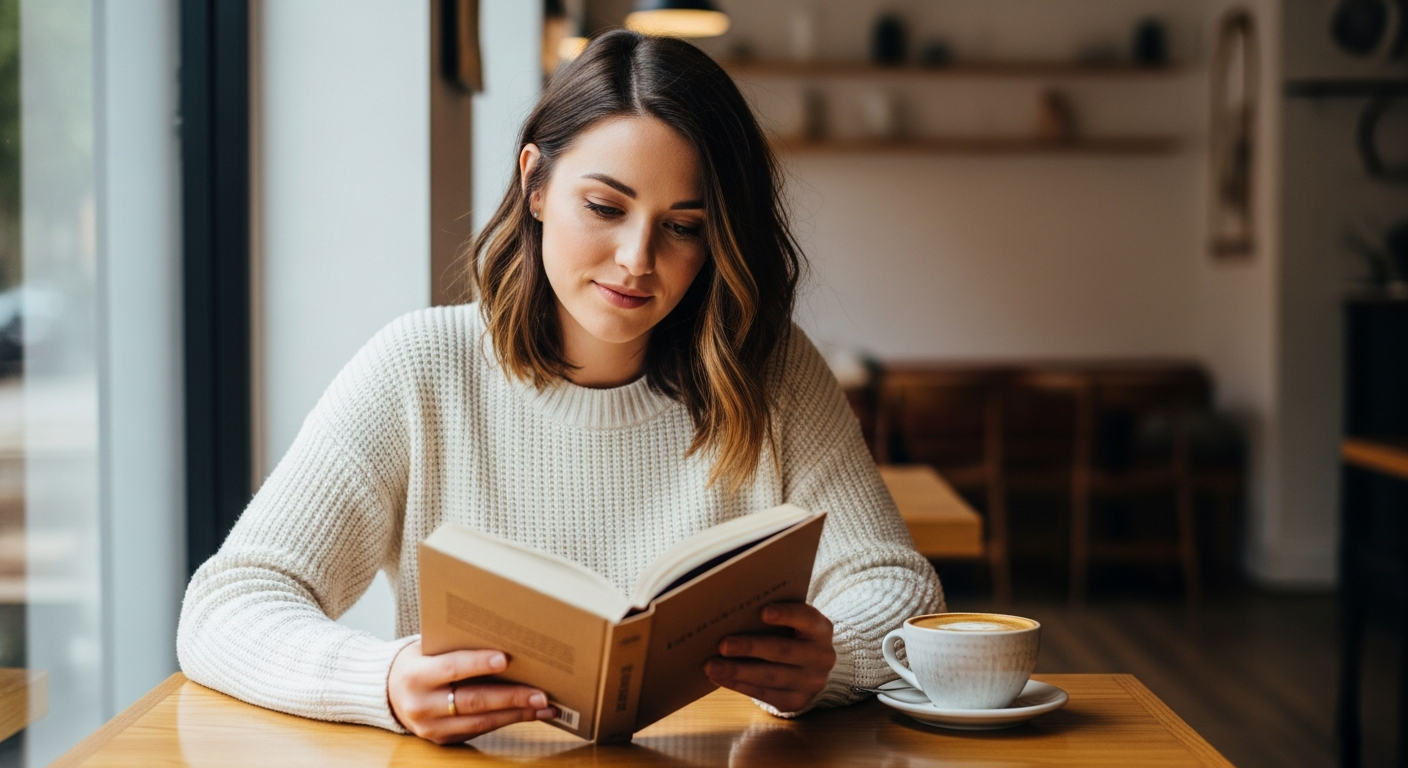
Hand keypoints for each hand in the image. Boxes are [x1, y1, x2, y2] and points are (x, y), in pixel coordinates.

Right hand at [387, 641, 555, 743]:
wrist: (390, 692)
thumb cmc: (419, 661)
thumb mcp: (429, 648)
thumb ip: (458, 646)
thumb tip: (505, 642)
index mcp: (415, 675)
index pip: (451, 668)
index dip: (478, 664)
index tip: (506, 659)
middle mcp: (421, 705)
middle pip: (472, 701)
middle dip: (511, 697)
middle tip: (541, 693)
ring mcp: (431, 728)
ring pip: (480, 722)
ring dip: (517, 714)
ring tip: (544, 706)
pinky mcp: (443, 740)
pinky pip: (479, 731)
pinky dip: (507, 721)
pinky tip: (529, 713)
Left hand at [705, 602, 835, 712]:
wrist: (810, 666)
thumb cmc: (790, 634)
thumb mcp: (792, 621)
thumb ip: (773, 615)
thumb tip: (733, 612)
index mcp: (821, 629)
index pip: (806, 618)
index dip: (786, 615)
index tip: (763, 611)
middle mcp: (822, 657)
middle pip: (783, 651)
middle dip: (750, 648)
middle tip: (723, 644)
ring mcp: (811, 682)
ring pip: (771, 677)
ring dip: (737, 672)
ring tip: (711, 665)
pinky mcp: (796, 701)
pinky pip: (764, 694)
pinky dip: (738, 685)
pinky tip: (720, 677)